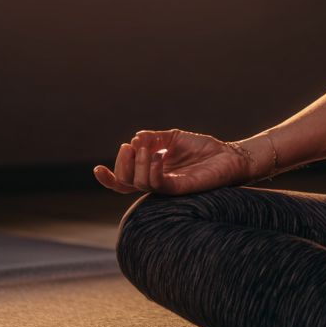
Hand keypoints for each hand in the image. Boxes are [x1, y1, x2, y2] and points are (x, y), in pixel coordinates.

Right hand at [93, 129, 251, 194]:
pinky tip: (159, 156)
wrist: (229, 156)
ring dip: (137, 164)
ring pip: (139, 184)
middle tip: (130, 148)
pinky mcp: (180, 189)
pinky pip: (160, 184)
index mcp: (151, 171)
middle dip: (121, 165)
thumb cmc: (202, 148)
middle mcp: (156, 182)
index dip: (108, 178)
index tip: (96, 169)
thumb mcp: (173, 137)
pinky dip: (153, 170)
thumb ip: (153, 138)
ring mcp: (167, 187)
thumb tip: (135, 139)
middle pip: (126, 182)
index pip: (123, 180)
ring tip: (145, 149)